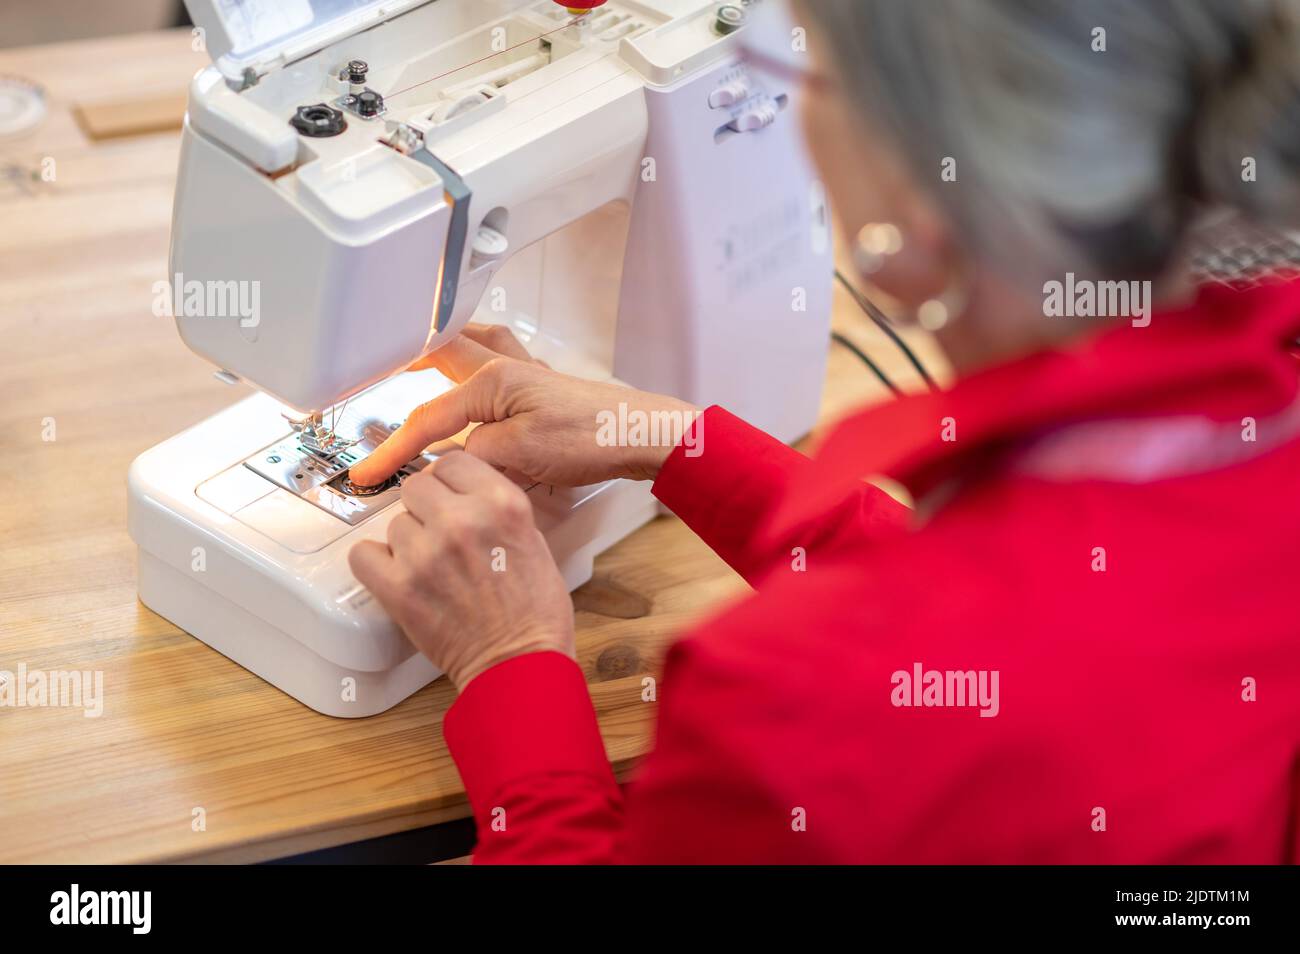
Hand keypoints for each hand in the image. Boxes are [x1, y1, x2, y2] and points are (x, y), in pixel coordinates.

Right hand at [347, 323, 699, 486]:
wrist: (640, 434)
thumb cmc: (591, 438)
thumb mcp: (521, 456)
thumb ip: (476, 454)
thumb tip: (453, 459)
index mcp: (493, 381)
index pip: (427, 419)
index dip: (393, 450)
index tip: (368, 473)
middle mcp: (506, 368)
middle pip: (443, 352)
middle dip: (406, 359)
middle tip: (374, 363)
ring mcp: (526, 374)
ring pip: (473, 345)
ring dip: (445, 347)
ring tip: (420, 353)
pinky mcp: (543, 388)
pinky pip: (498, 362)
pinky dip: (477, 363)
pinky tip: (476, 377)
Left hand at [348, 450, 573, 689]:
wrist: (519, 664)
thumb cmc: (535, 612)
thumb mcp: (533, 539)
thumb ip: (495, 508)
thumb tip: (459, 492)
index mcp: (502, 503)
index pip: (453, 460)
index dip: (449, 480)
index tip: (449, 496)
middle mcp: (463, 520)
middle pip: (417, 486)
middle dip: (426, 508)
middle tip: (438, 534)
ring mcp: (427, 553)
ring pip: (395, 523)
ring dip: (407, 542)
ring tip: (431, 568)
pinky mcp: (399, 588)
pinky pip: (363, 554)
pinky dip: (376, 564)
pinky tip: (397, 576)